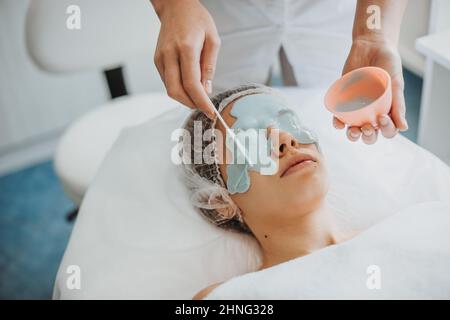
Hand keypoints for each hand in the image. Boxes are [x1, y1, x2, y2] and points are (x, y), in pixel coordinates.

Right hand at [152, 0, 219, 117]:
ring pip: (170, 89)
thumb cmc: (197, 20)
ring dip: (184, 98)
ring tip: (198, 97)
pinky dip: (178, 89)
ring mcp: (160, 58)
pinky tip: (188, 86)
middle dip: (191, 103)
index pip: (192, 84)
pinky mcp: (157, 60)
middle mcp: (169, 54)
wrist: (175, 6)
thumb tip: (207, 90)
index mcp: (186, 48)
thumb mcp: (213, 39)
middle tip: (204, 107)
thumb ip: (209, 66)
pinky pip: (167, 82)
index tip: (211, 112)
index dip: (201, 102)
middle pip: (176, 91)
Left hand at [334, 39, 407, 143]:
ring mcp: (357, 108)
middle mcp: (372, 112)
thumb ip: (399, 104)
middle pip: (370, 134)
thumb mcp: (396, 83)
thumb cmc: (388, 63)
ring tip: (352, 131)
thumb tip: (404, 128)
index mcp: (388, 111)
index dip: (386, 130)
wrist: (371, 46)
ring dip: (352, 136)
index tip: (382, 118)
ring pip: (354, 130)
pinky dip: (337, 122)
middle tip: (366, 128)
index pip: (388, 130)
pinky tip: (337, 122)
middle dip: (368, 137)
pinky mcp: (344, 100)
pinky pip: (339, 117)